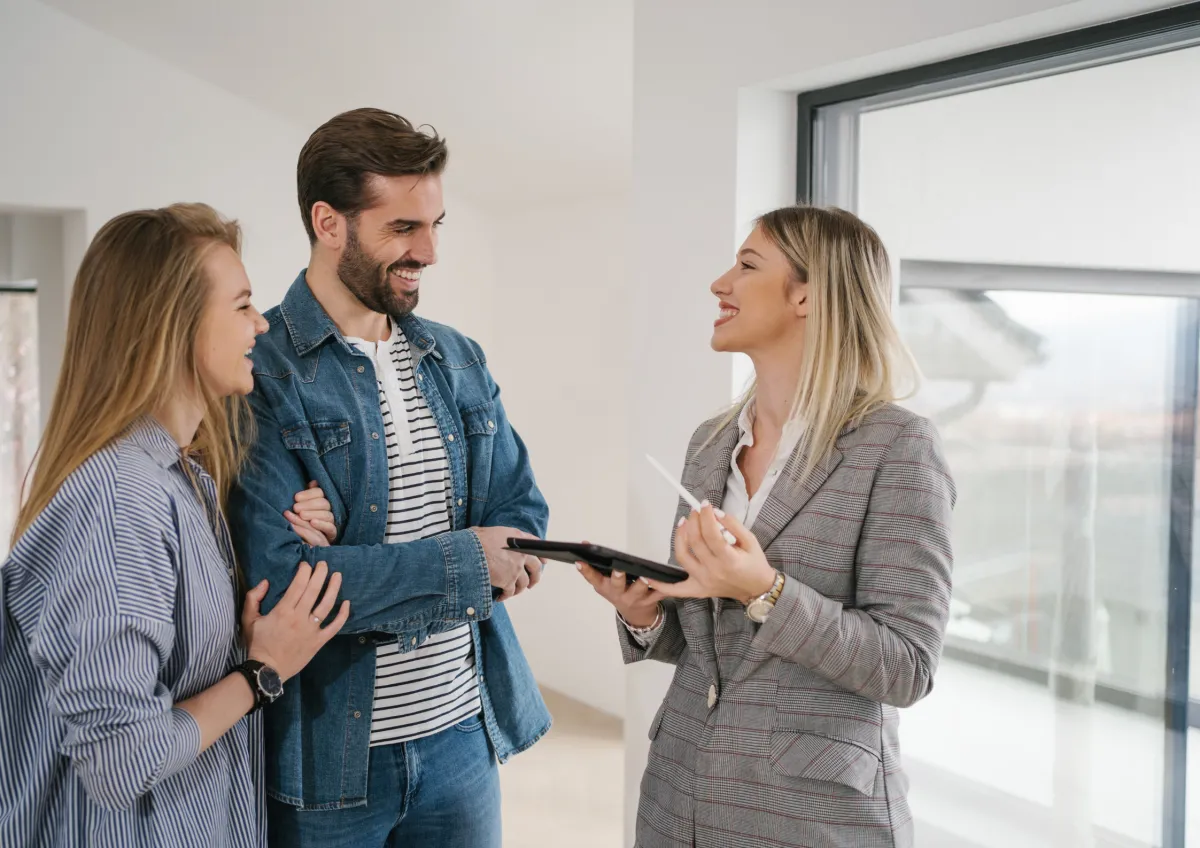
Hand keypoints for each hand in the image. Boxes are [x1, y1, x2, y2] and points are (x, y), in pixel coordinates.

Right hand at [241, 561, 349, 680]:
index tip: (306, 564)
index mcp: (283, 611)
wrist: (266, 671)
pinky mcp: (319, 641)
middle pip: (314, 591)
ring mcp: (311, 630)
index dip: (304, 572)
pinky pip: (335, 626)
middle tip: (324, 564)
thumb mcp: (248, 620)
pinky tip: (347, 603)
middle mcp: (299, 618)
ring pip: (327, 605)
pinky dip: (343, 615)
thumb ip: (253, 598)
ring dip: (334, 588)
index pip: (298, 585)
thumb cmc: (257, 644)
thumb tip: (265, 581)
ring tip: (337, 575)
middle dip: (320, 574)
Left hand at [285, 481, 336, 546]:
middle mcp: (331, 509)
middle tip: (296, 508)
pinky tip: (312, 523)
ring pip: (327, 515)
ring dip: (313, 514)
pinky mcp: (333, 533)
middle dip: (309, 504)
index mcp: (324, 500)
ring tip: (302, 515)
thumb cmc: (306, 518)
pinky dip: (321, 524)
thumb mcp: (305, 505)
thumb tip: (313, 482)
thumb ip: (309, 494)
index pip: (320, 492)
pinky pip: (331, 528)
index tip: (296, 498)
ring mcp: (332, 521)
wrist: (311, 539)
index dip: (308, 494)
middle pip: (324, 503)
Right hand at [471, 526, 544, 601]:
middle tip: (531, 583)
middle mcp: (521, 553)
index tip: (544, 562)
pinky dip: (506, 596)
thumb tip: (498, 542)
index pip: (536, 545)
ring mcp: (516, 568)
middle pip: (536, 568)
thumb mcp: (493, 531)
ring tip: (513, 592)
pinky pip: (510, 592)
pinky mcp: (508, 581)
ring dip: (519, 589)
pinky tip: (500, 597)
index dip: (541, 555)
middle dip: (535, 577)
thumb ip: (502, 538)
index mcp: (518, 538)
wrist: (470, 551)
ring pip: (524, 583)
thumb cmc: (476, 540)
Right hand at [576, 539, 664, 626]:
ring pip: (639, 590)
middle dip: (617, 577)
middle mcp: (619, 594)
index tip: (580, 561)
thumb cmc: (619, 592)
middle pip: (617, 585)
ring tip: (645, 575)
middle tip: (618, 569)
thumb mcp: (603, 582)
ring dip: (642, 583)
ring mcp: (635, 598)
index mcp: (605, 587)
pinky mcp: (651, 600)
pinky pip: (659, 593)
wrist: (635, 614)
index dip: (586, 571)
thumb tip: (585, 543)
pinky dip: (664, 587)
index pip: (593, 578)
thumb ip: (595, 565)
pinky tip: (669, 579)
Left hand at [645, 505, 775, 601]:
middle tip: (695, 511)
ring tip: (684, 524)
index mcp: (729, 560)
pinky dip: (660, 585)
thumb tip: (715, 513)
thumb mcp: (751, 540)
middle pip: (695, 542)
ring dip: (679, 537)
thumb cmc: (755, 564)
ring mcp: (703, 582)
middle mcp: (714, 571)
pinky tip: (648, 577)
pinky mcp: (697, 590)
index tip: (704, 504)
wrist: (757, 589)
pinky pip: (675, 589)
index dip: (706, 516)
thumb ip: (734, 525)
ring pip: (682, 556)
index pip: (711, 534)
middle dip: (693, 521)